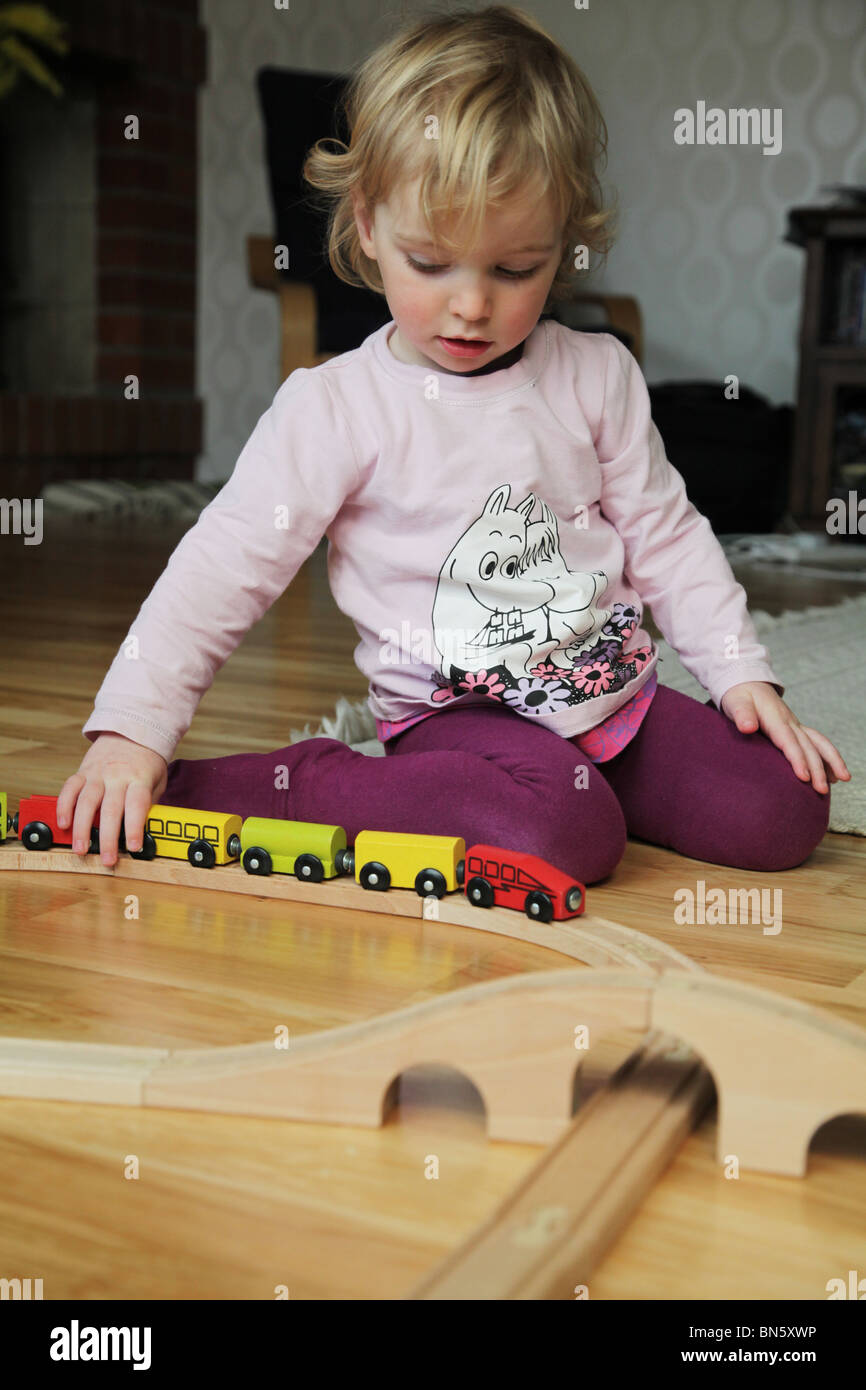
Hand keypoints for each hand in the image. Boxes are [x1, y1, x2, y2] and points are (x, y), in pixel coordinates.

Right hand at [56, 732, 168, 866]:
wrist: (131, 731)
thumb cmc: (146, 761)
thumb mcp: (157, 780)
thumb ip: (149, 803)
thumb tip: (146, 830)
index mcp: (138, 778)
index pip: (137, 805)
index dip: (134, 827)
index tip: (134, 847)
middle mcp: (117, 776)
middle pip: (110, 809)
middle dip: (108, 838)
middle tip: (107, 859)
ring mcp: (97, 773)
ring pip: (86, 802)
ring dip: (81, 828)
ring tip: (80, 848)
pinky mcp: (83, 771)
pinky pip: (70, 788)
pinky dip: (64, 806)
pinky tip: (63, 823)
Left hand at [719, 682, 850, 794]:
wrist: (746, 682)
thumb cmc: (739, 695)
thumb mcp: (735, 701)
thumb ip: (742, 714)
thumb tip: (747, 727)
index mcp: (776, 718)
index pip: (789, 741)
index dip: (797, 759)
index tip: (804, 777)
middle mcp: (790, 722)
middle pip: (808, 746)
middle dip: (817, 769)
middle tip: (821, 791)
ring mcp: (795, 725)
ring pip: (818, 743)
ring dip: (832, 761)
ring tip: (843, 779)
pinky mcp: (795, 729)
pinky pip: (816, 743)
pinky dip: (827, 757)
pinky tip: (833, 774)